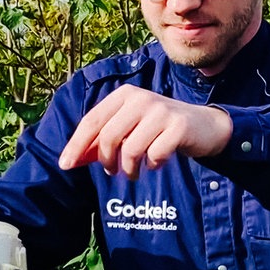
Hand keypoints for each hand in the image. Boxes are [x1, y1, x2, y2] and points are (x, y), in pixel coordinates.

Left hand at [59, 84, 232, 178]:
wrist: (204, 126)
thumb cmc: (159, 128)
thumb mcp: (131, 126)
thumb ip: (104, 137)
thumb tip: (73, 159)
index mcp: (124, 95)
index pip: (91, 121)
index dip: (76, 145)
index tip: (65, 165)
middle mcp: (141, 98)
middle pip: (108, 137)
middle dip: (106, 161)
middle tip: (112, 172)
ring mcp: (161, 111)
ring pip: (130, 150)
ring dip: (128, 169)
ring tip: (133, 173)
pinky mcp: (178, 127)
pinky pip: (154, 155)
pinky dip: (152, 166)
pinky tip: (156, 164)